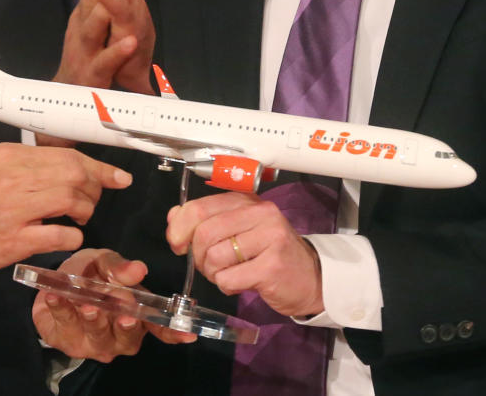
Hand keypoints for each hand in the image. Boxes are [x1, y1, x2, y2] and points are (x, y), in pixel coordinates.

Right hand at [0, 144, 131, 272]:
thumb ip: (29, 165)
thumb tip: (74, 168)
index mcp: (11, 155)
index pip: (67, 155)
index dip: (99, 168)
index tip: (120, 178)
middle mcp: (13, 176)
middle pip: (74, 174)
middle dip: (94, 189)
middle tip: (90, 201)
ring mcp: (13, 209)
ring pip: (71, 200)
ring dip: (85, 211)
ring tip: (77, 218)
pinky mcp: (13, 240)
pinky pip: (60, 235)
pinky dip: (72, 236)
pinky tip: (65, 235)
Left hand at [33, 249, 195, 359]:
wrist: (53, 284)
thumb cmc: (89, 273)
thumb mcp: (104, 262)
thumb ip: (119, 266)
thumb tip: (138, 269)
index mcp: (135, 314)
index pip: (158, 327)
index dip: (172, 331)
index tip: (187, 333)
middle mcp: (118, 334)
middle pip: (128, 335)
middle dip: (127, 323)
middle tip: (125, 311)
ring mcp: (93, 342)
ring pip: (98, 334)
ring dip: (94, 319)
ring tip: (88, 304)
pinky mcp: (67, 341)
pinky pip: (64, 325)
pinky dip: (60, 309)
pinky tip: (54, 296)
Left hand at [166, 192, 323, 317]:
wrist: (311, 277)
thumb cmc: (270, 252)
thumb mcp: (238, 228)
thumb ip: (206, 219)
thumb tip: (174, 217)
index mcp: (246, 200)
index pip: (200, 207)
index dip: (180, 227)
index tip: (177, 243)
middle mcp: (259, 213)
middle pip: (205, 233)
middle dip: (197, 255)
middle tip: (205, 265)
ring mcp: (269, 239)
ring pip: (215, 256)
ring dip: (212, 273)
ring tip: (225, 274)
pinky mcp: (273, 266)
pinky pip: (229, 278)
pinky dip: (226, 285)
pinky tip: (238, 283)